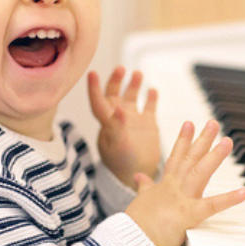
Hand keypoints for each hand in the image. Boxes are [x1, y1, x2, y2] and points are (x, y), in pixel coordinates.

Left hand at [88, 67, 160, 188]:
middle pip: (113, 94)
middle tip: (121, 69)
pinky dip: (150, 97)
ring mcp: (133, 120)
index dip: (94, 88)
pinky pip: (148, 107)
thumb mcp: (118, 145)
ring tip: (137, 74)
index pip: (98, 101)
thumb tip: (119, 108)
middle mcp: (118, 118)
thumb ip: (117, 126)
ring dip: (132, 84)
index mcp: (107, 123)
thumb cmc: (122, 164)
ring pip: (131, 97)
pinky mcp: (147, 124)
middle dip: (115, 80)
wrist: (137, 176)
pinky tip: (152, 90)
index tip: (92, 73)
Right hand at [125, 120, 244, 245]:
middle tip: (213, 123)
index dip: (183, 140)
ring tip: (227, 141)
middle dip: (203, 140)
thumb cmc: (136, 223)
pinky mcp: (189, 214)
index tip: (189, 124)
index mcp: (165, 185)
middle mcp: (175, 187)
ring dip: (215, 156)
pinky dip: (228, 199)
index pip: (176, 157)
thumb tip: (139, 177)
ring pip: (200, 172)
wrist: (132, 238)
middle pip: (191, 158)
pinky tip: (242, 192)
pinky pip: (212, 205)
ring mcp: (182, 199)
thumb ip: (144, 187)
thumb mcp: (140, 200)